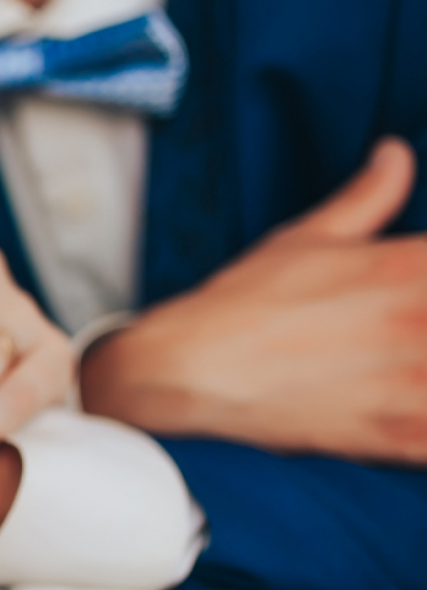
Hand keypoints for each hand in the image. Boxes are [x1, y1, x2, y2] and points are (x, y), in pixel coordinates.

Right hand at [81, 136, 426, 461]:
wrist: (187, 373)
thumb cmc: (241, 305)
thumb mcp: (306, 238)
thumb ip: (369, 196)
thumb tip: (397, 153)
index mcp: (411, 264)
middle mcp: (422, 318)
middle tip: (420, 326)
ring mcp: (417, 381)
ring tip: (419, 358)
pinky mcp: (405, 436)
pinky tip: (426, 409)